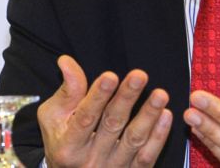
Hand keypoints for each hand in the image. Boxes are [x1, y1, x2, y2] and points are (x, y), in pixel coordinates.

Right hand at [37, 55, 172, 166]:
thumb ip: (67, 91)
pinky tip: (165, 115)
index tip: (110, 76)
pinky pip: (147, 156)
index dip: (97, 97)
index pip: (85, 118)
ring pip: (133, 141)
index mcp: (68, 147)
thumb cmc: (61, 138)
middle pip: (112, 126)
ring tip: (160, 94)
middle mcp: (89, 162)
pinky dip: (158, 136)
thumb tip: (66, 61)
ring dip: (148, 116)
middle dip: (127, 99)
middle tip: (139, 75)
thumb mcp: (54, 117)